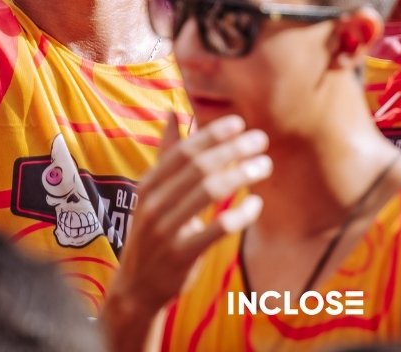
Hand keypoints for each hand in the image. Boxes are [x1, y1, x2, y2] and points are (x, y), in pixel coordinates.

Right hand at [104, 114, 269, 324]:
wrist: (135, 288)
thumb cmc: (151, 233)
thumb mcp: (152, 195)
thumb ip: (166, 156)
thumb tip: (172, 112)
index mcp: (148, 186)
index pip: (183, 151)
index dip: (211, 134)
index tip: (239, 122)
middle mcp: (153, 204)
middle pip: (199, 167)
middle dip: (233, 149)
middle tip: (261, 140)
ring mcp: (165, 231)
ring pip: (209, 192)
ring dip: (241, 174)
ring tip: (265, 166)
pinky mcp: (181, 256)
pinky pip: (218, 228)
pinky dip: (241, 213)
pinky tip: (256, 204)